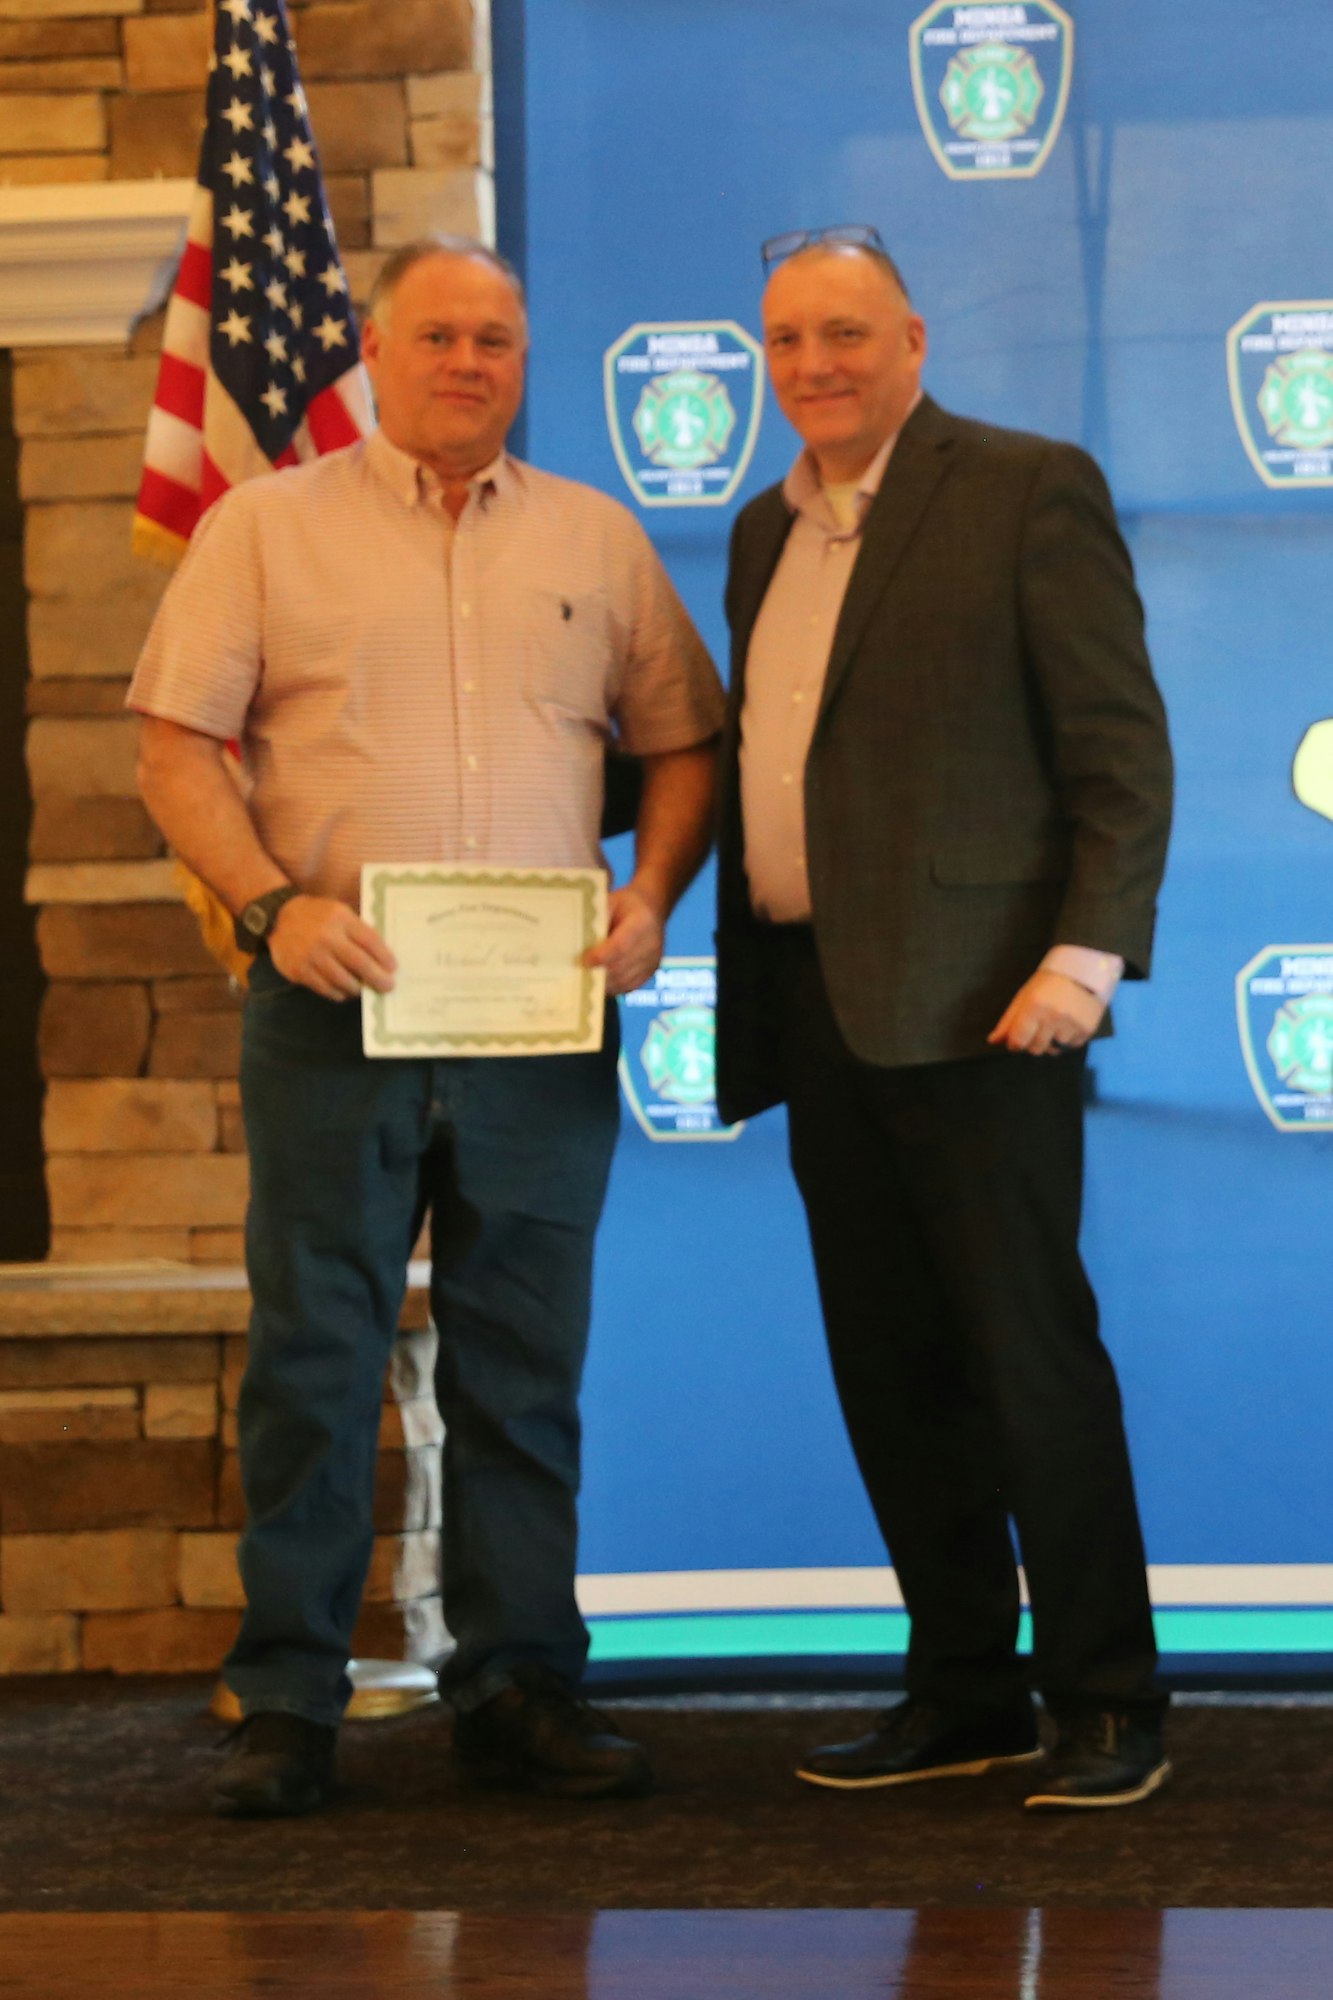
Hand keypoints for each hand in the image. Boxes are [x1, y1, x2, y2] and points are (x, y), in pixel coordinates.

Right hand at [267, 895, 396, 1001]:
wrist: (277, 919)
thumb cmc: (316, 915)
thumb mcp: (339, 912)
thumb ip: (357, 930)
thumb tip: (382, 955)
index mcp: (340, 918)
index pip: (369, 940)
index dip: (384, 957)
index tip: (393, 967)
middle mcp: (326, 937)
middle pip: (359, 963)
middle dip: (377, 978)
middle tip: (388, 986)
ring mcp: (311, 956)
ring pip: (343, 980)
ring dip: (358, 988)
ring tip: (364, 989)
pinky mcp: (299, 971)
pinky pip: (325, 988)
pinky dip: (339, 993)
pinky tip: (345, 992)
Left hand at [585, 883, 664, 996]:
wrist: (651, 909)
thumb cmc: (626, 905)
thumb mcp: (611, 902)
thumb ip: (598, 918)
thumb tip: (579, 937)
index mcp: (642, 923)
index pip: (621, 945)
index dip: (602, 956)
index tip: (584, 960)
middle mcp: (652, 944)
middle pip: (622, 966)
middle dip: (599, 972)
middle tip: (579, 972)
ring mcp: (653, 960)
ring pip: (624, 979)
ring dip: (604, 982)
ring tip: (586, 978)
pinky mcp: (650, 972)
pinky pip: (629, 985)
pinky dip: (613, 986)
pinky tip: (600, 981)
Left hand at [987, 969, 1104, 1055]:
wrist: (1082, 970)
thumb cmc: (1048, 982)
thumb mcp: (1024, 997)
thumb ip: (1009, 1021)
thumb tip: (993, 1041)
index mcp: (1034, 1007)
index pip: (1019, 1041)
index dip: (1015, 1043)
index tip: (1018, 1038)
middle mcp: (1053, 1017)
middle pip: (1036, 1049)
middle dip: (1032, 1043)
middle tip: (1037, 1029)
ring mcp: (1072, 1024)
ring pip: (1054, 1050)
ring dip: (1051, 1042)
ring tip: (1054, 1025)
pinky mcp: (1087, 1029)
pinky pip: (1071, 1046)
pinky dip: (1067, 1040)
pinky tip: (1067, 1025)